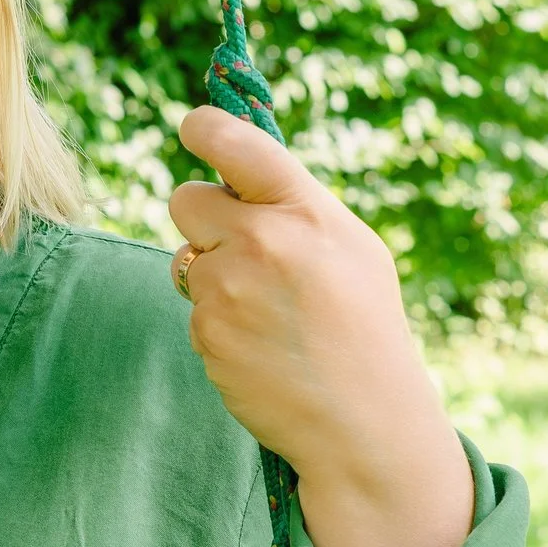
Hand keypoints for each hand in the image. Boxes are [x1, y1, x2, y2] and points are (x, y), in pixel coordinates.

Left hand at [168, 106, 472, 546]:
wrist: (363, 419)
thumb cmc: (363, 326)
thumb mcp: (352, 248)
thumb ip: (296, 205)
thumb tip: (236, 165)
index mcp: (306, 210)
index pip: (235, 143)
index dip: (203, 128)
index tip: (192, 127)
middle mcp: (263, 240)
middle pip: (185, 198)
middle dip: (202, 218)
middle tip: (240, 247)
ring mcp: (229, 288)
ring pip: (185, 258)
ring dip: (212, 277)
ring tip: (267, 313)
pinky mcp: (206, 331)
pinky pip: (192, 308)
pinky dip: (216, 323)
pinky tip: (258, 345)